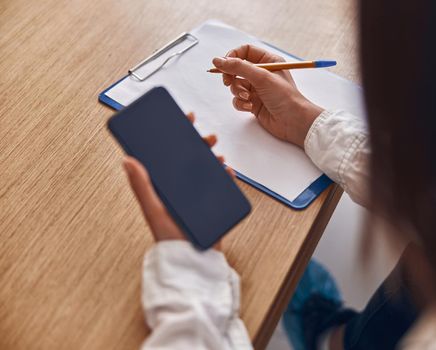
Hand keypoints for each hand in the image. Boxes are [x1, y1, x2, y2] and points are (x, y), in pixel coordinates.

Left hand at [123, 113, 233, 244]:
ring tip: (216, 152)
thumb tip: (127, 158)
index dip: (176, 135)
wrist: (192, 263)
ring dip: (212, 157)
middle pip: (189, 159)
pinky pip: (221, 185)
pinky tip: (227, 170)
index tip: (183, 119)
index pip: (168, 155)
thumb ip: (141, 186)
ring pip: (206, 169)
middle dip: (198, 143)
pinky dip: (225, 176)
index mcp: (164, 186)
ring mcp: (197, 196)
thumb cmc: (169, 240)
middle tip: (205, 135)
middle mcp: (180, 189)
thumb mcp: (154, 210)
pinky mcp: (213, 205)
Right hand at [212, 45, 322, 147]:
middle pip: (237, 68)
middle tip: (228, 82)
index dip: (232, 56)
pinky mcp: (254, 103)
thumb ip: (238, 67)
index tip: (224, 64)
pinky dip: (241, 103)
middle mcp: (262, 74)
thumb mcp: (261, 77)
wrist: (294, 121)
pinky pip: (238, 100)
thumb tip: (217, 60)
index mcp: (268, 61)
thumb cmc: (284, 97)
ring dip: (238, 91)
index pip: (245, 51)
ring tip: (247, 97)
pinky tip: (250, 107)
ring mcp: (257, 89)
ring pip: (236, 85)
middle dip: (231, 76)